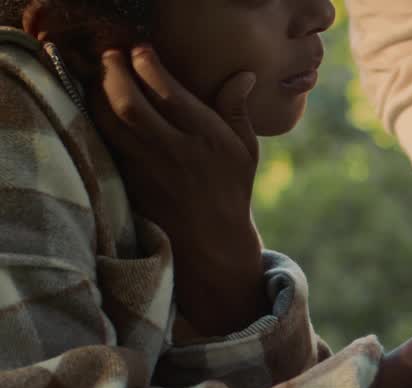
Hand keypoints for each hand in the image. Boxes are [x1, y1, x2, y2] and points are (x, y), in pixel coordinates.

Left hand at [91, 46, 263, 336]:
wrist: (210, 241)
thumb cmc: (230, 190)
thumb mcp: (245, 150)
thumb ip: (237, 111)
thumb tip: (243, 75)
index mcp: (207, 139)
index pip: (169, 92)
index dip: (148, 64)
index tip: (142, 51)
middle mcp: (175, 152)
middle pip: (130, 103)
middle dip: (114, 71)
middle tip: (112, 56)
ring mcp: (147, 168)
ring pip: (109, 121)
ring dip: (98, 91)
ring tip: (102, 76)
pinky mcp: (128, 181)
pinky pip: (104, 140)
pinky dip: (95, 117)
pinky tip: (97, 104)